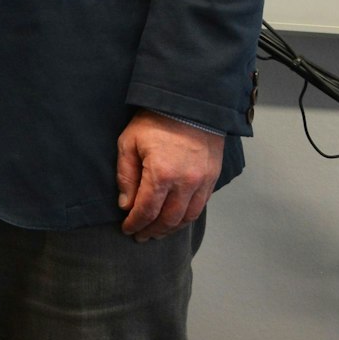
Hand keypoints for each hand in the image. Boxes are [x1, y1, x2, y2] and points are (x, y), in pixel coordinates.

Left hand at [116, 110, 223, 239]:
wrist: (189, 103)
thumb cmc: (154, 121)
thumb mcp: (128, 143)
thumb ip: (126, 176)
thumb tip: (126, 205)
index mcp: (161, 174)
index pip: (146, 210)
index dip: (135, 223)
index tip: (126, 229)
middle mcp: (185, 183)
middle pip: (168, 219)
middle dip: (152, 231)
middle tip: (140, 236)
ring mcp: (202, 182)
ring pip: (186, 217)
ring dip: (170, 229)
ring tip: (156, 233)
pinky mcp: (212, 178)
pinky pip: (199, 207)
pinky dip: (186, 218)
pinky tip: (175, 220)